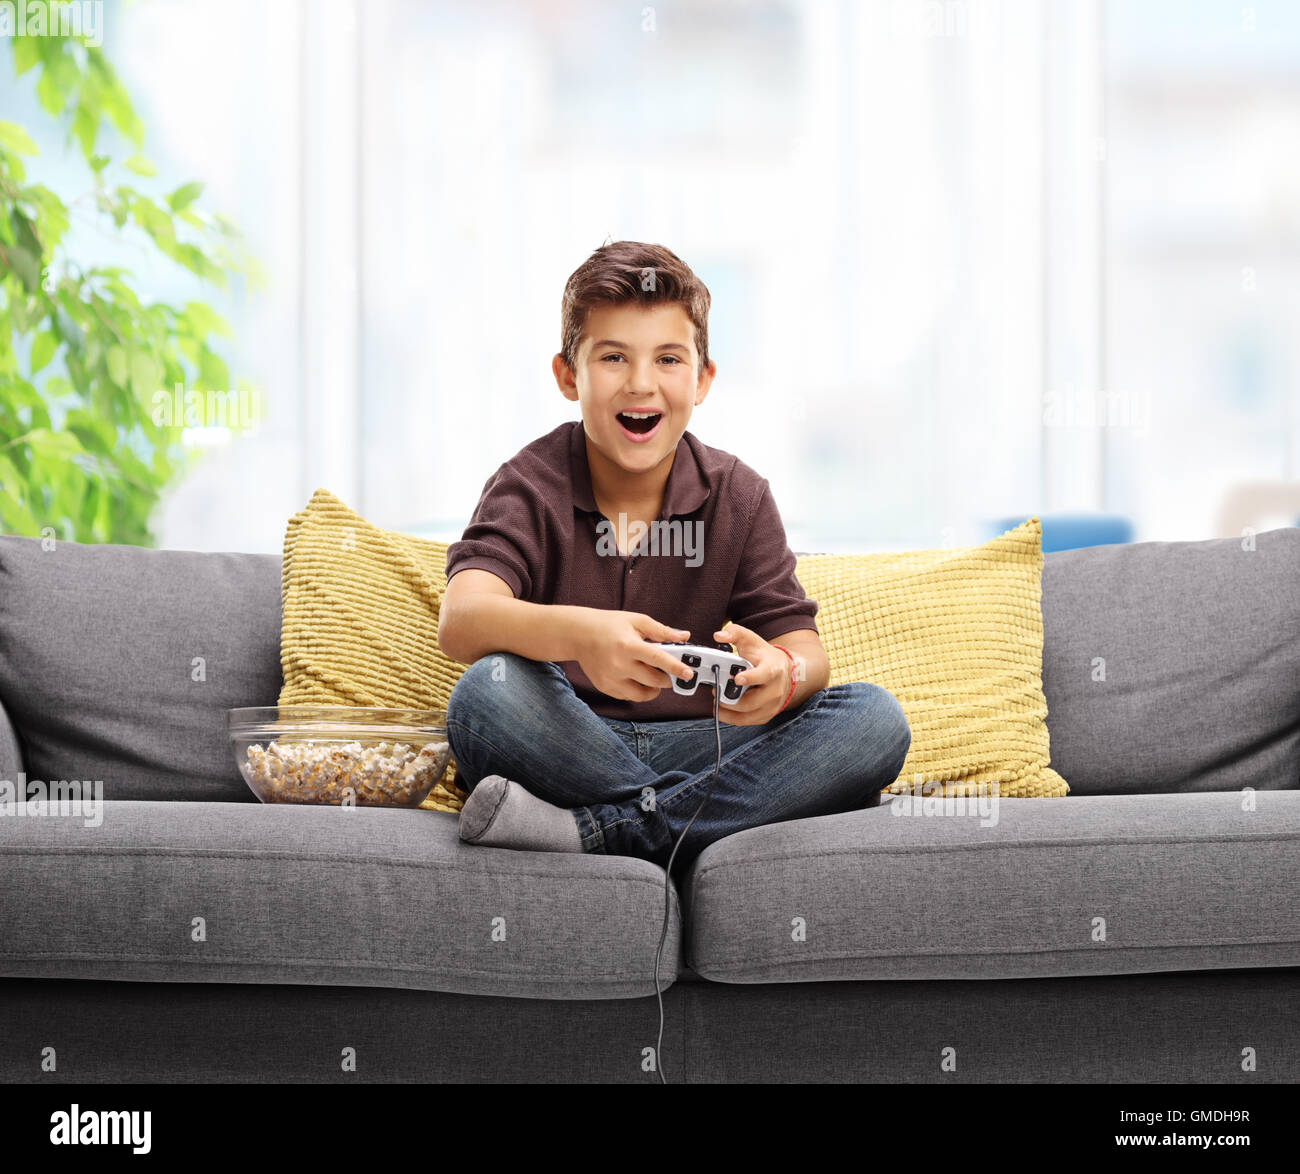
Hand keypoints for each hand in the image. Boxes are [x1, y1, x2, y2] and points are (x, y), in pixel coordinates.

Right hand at [572, 609, 694, 701]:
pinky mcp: (605, 687)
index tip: (688, 673)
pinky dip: (638, 691)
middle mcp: (619, 664)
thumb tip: (684, 637)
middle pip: (654, 680)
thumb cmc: (608, 625)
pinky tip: (638, 679)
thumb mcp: (636, 621)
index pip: (658, 659)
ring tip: (655, 679)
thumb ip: (661, 631)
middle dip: (667, 678)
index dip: (675, 667)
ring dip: (654, 689)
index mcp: (628, 645)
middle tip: (670, 672)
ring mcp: (611, 678)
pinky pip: (628, 696)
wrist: (578, 634)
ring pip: (642, 694)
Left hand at [710, 622, 793, 725]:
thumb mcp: (751, 640)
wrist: (783, 671)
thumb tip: (718, 636)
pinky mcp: (766, 715)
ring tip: (716, 700)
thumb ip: (734, 633)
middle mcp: (775, 689)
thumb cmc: (763, 656)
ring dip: (728, 710)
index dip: (751, 678)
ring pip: (747, 715)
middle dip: (730, 698)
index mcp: (773, 669)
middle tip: (715, 691)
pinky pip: (746, 721)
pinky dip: (731, 718)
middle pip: (752, 701)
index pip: (764, 675)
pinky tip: (722, 709)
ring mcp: (772, 705)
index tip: (736, 678)